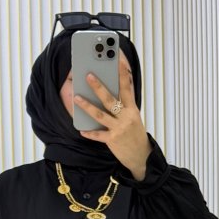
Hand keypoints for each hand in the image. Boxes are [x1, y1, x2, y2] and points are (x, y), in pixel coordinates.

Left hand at [73, 55, 151, 180]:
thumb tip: (110, 92)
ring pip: (100, 115)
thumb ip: (124, 106)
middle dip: (98, 87)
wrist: (141, 157)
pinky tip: (81, 130)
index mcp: (132, 110)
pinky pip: (99, 135)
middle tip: (88, 75)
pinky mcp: (113, 141)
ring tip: (77, 98)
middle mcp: (126, 118)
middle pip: (110, 100)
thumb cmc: (135, 135)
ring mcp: (119, 129)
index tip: (118, 61)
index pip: (127, 89)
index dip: (123, 74)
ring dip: (87, 106)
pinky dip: (90, 133)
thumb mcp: (134, 118)